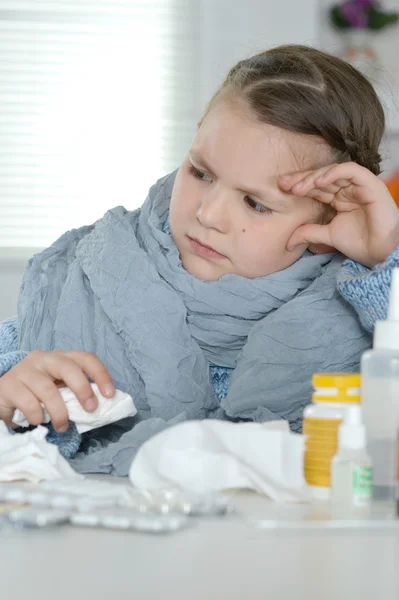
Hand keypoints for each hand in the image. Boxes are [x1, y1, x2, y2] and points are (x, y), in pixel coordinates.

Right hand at [0, 351, 114, 431]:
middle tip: (91, 409)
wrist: (2, 395)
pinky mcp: (8, 385)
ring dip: (59, 412)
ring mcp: (25, 370)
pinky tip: (38, 421)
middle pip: (67, 367)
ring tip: (62, 426)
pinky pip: (28, 402)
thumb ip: (75, 394)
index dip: (100, 374)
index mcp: (60, 358)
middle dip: (83, 389)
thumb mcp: (59, 390)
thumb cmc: (37, 394)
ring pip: (48, 389)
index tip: (110, 394)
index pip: (85, 358)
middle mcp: (43, 359)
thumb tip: (101, 408)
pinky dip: (38, 416)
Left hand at [279, 162, 398, 266]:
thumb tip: (287, 242)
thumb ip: (308, 233)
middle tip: (284, 184)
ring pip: (333, 172)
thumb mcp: (327, 236)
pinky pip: (351, 171)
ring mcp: (359, 185)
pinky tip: (319, 182)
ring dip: (314, 177)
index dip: (299, 185)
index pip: (316, 187)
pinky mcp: (370, 184)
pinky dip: (334, 173)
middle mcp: (348, 189)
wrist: (379, 253)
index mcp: (338, 198)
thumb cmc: (360, 243)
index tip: (281, 188)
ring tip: (299, 188)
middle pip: (321, 177)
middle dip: (302, 179)